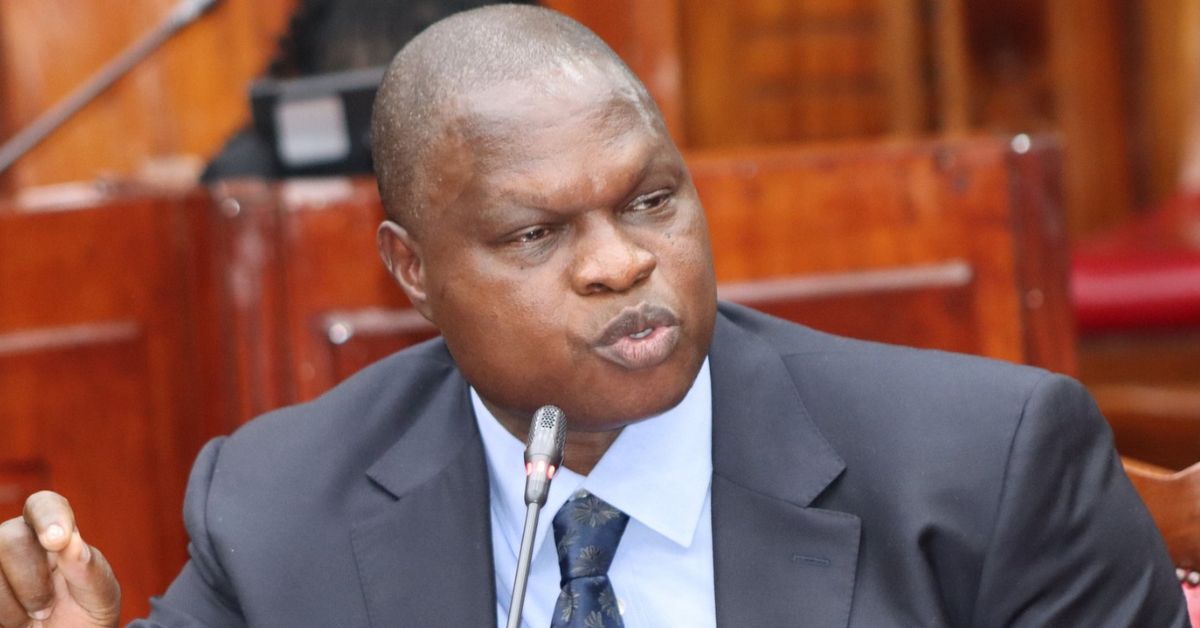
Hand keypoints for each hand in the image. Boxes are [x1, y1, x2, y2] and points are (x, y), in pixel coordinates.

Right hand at [0, 492, 119, 626]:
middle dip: (31, 578)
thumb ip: (90, 570)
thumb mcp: (100, 597)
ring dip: (14, 602)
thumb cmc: (85, 616)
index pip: (44, 505)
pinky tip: (16, 621)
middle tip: (48, 606)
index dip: (48, 516)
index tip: (58, 540)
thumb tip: (73, 541)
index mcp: (56, 535)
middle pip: (9, 537)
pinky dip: (2, 613)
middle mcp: (20, 542)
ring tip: (35, 614)